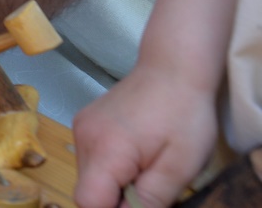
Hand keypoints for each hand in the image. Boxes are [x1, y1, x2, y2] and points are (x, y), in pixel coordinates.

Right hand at [73, 65, 218, 207]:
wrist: (172, 68)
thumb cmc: (183, 114)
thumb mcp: (180, 166)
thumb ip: (151, 199)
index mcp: (106, 149)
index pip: (88, 201)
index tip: (141, 205)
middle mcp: (83, 138)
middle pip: (87, 190)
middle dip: (116, 200)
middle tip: (152, 187)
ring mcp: (80, 127)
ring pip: (89, 177)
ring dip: (114, 184)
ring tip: (146, 168)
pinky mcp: (84, 123)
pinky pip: (91, 160)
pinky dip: (110, 168)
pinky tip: (135, 154)